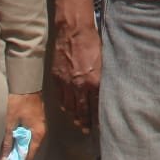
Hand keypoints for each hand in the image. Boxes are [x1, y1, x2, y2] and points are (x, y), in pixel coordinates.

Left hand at [0, 91, 45, 159]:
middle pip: (31, 148)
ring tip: (9, 146)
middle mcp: (42, 131)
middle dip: (19, 152)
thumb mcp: (10, 124)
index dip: (19, 159)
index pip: (30, 154)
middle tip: (7, 155)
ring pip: (31, 141)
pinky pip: (31, 134)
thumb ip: (7, 143)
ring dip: (20, 144)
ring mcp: (41, 125)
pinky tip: (14, 136)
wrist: (26, 85)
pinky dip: (23, 137)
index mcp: (38, 133)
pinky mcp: (38, 120)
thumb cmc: (19, 103)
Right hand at [51, 15, 101, 133]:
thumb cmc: (92, 42)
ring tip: (77, 122)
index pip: (96, 105)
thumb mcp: (103, 61)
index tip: (99, 124)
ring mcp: (66, 82)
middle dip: (84, 122)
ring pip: (69, 106)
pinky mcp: (56, 77)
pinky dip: (63, 105)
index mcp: (94, 81)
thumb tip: (102, 90)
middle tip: (86, 129)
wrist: (73, 30)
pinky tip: (66, 109)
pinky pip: (60, 97)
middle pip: (82, 109)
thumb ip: (101, 77)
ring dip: (73, 116)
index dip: (97, 116)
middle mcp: (79, 85)